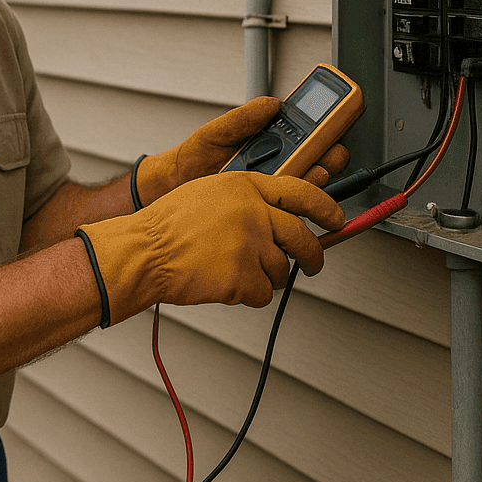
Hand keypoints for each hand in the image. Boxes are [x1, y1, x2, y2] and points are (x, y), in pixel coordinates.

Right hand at [77, 171, 345, 326]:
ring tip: (237, 271)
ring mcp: (249, 246)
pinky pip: (263, 294)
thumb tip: (282, 215)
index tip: (337, 219)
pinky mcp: (242, 277)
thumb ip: (248, 198)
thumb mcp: (210, 191)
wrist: (144, 251)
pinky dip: (249, 295)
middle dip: (313, 256)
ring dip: (267, 277)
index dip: (326, 208)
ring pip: (282, 270)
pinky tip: (226, 283)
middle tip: (312, 263)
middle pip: (303, 238)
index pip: (302, 193)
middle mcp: (253, 212)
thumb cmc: (169, 224)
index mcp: (246, 186)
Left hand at [133, 97, 349, 205]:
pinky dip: (295, 206)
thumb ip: (242, 118)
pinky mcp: (265, 211)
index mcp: (270, 143)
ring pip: (308, 188)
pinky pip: (287, 210)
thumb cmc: (193, 159)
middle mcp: (278, 166)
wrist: (170, 189)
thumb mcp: (216, 133)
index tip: (336, 121)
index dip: (328, 128)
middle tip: (326, 154)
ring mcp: (273, 190)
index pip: (309, 135)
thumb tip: (270, 103)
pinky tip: (292, 198)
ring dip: (315, 181)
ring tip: (312, 174)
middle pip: (319, 162)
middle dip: (329, 157)